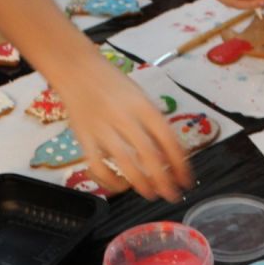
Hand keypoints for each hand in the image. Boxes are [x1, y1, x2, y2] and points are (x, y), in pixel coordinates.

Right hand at [56, 55, 191, 199]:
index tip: (186, 180)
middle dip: (164, 180)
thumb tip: (170, 151)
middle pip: (149, 154)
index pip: (167, 138)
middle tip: (172, 195)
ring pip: (126, 163)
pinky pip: (98, 167)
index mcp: (143, 106)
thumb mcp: (139, 95)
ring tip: (151, 194)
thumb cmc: (112, 84)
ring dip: (142, 184)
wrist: (76, 69)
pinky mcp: (84, 139)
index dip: (180, 163)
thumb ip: (152, 121)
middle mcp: (125, 117)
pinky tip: (120, 186)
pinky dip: (110, 181)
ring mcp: (103, 129)